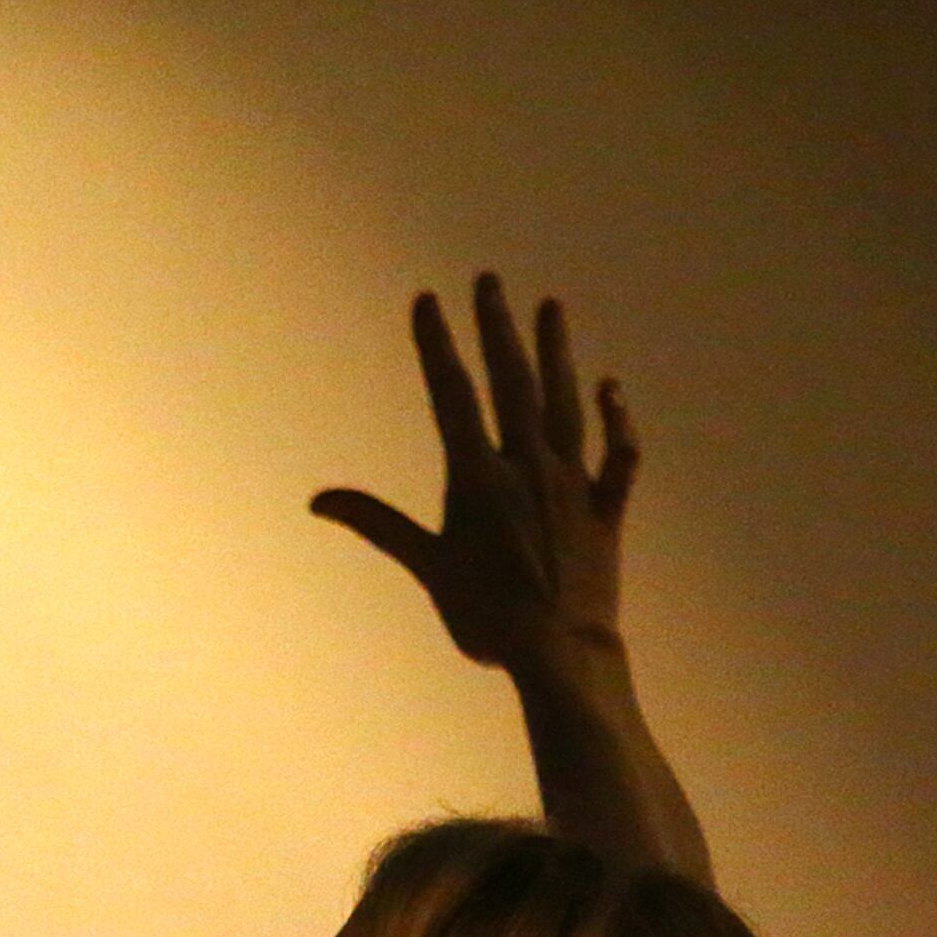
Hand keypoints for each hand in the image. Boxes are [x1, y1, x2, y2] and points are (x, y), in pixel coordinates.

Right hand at [313, 274, 639, 676]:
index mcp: (479, 478)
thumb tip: (320, 501)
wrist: (561, 654)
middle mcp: (528, 467)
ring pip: (565, 404)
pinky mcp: (605, 510)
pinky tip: (611, 390)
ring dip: (557, 353)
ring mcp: (572, 484)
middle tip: (490, 282)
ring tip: (551, 307)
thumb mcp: (427, 568)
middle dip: (497, 329)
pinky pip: (617, 456)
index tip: (428, 300)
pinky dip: (617, 421)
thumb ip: (379, 524)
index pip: (452, 396)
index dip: (437, 345)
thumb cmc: (488, 618)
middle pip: (512, 383)